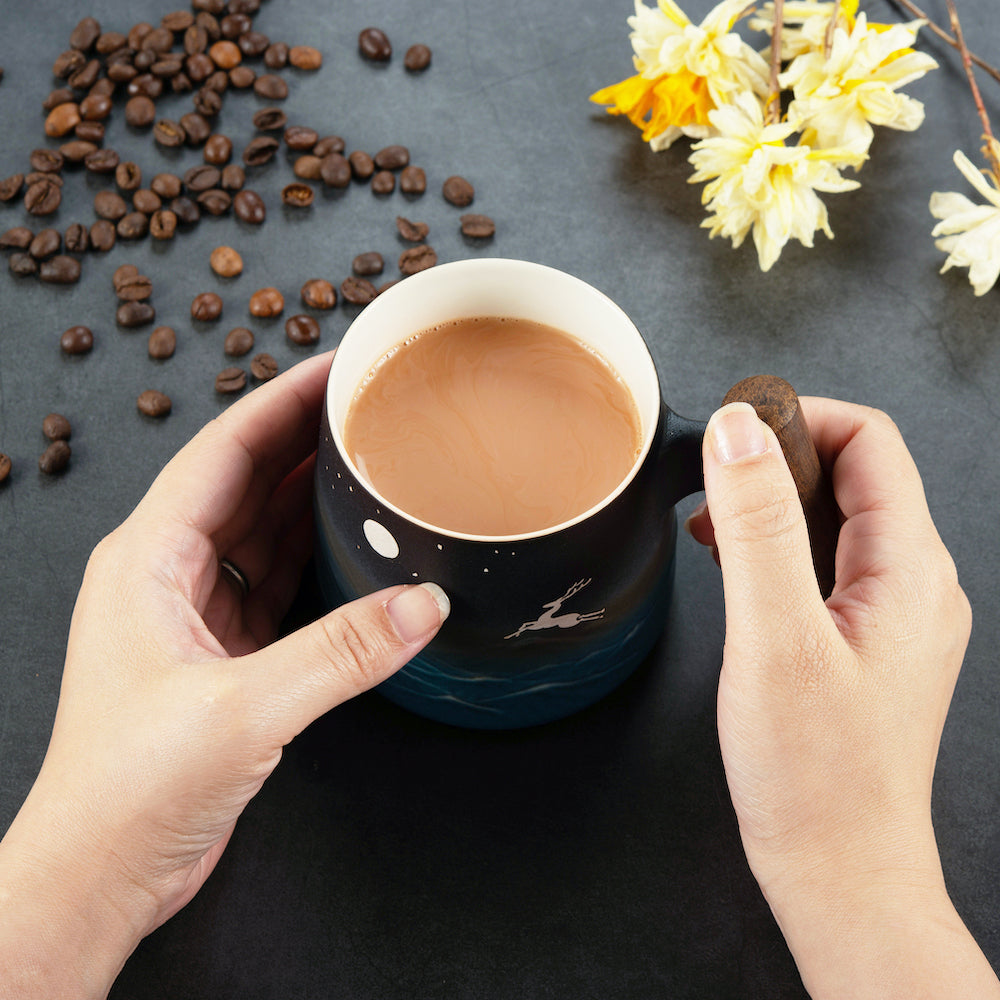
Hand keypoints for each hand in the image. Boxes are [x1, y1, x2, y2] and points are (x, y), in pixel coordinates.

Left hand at [0, 352, 448, 998]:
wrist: (100, 871)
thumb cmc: (129, 788)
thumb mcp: (242, 711)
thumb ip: (339, 653)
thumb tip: (422, 604)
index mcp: (147, 559)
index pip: (224, 451)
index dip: (281, 401)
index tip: (335, 365)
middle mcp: (167, 574)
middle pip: (246, 481)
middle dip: (305, 438)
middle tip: (370, 405)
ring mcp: (194, 614)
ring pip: (263, 531)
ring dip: (312, 496)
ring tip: (371, 461)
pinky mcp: (222, 654)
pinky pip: (276, 582)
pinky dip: (316, 558)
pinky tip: (355, 545)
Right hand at [687, 399, 997, 997]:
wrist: (838, 867)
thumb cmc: (814, 773)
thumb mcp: (774, 637)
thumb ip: (757, 525)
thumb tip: (739, 430)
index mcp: (908, 569)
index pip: (869, 441)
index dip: (799, 416)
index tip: (732, 431)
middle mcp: (913, 583)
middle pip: (852, 473)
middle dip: (776, 462)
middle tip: (711, 485)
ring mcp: (892, 614)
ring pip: (833, 519)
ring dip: (770, 507)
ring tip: (713, 530)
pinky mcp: (863, 640)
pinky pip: (824, 564)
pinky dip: (775, 549)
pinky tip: (734, 570)